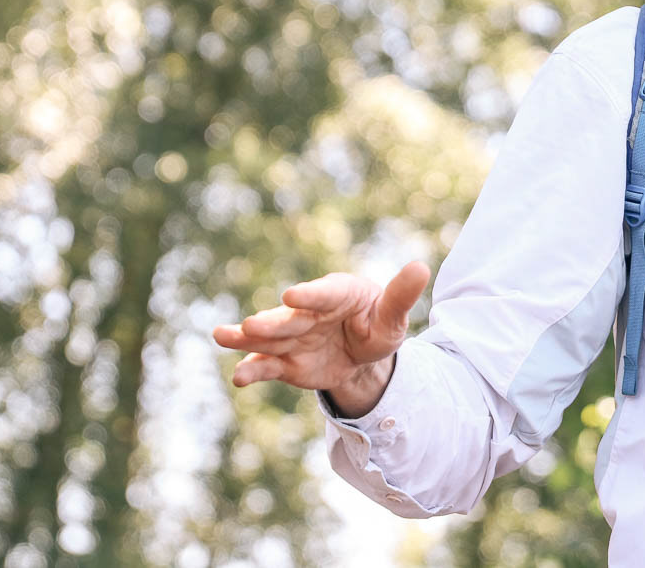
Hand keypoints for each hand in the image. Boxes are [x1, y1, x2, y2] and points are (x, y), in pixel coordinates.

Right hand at [212, 260, 429, 416]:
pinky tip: (239, 378)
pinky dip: (253, 370)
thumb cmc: (377, 324)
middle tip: (250, 325)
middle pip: (288, 319)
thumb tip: (421, 267)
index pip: (323, 294)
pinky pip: (266, 366)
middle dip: (270, 322)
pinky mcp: (284, 362)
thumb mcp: (392, 315)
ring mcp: (293, 338)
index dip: (309, 296)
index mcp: (337, 294)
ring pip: (267, 338)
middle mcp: (309, 313)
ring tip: (223, 336)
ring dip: (245, 339)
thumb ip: (401, 295)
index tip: (292, 296)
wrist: (361, 354)